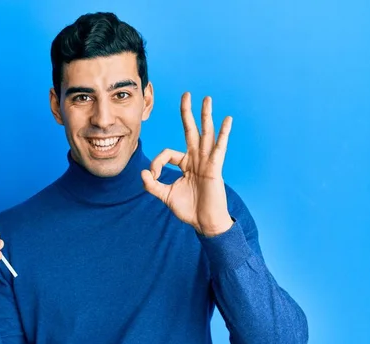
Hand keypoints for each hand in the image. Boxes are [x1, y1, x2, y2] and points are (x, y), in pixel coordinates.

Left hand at [141, 92, 233, 236]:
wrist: (204, 223)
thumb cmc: (188, 209)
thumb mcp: (164, 196)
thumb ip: (152, 185)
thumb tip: (142, 173)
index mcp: (185, 164)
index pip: (167, 153)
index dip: (156, 163)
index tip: (152, 176)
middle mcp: (196, 159)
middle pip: (190, 131)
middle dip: (187, 113)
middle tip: (187, 94)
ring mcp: (206, 161)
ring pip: (205, 134)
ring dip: (206, 116)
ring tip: (207, 98)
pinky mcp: (215, 167)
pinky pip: (219, 147)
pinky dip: (224, 133)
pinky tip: (227, 119)